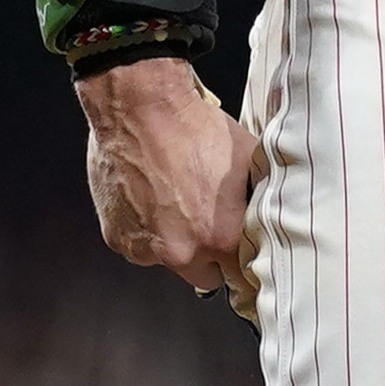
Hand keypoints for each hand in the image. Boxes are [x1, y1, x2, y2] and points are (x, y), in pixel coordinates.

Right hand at [78, 52, 258, 298]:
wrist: (140, 105)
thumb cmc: (195, 128)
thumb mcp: (247, 162)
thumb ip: (256, 203)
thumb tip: (268, 220)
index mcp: (220, 238)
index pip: (243, 279)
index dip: (245, 266)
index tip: (243, 260)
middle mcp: (181, 252)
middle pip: (206, 277)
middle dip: (210, 256)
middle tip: (208, 220)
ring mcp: (144, 247)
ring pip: (169, 260)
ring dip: (174, 240)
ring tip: (174, 199)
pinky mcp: (116, 236)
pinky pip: (139, 244)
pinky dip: (145, 228)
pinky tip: (149, 195)